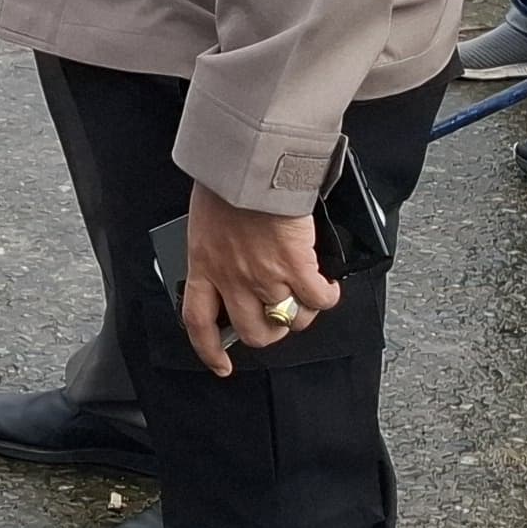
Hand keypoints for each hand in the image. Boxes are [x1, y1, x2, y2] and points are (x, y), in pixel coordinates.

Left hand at [178, 185, 336, 377]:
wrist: (250, 163)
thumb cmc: (226, 181)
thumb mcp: (204, 221)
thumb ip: (214, 250)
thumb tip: (227, 262)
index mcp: (203, 265)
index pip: (198, 322)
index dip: (209, 350)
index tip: (220, 364)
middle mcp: (232, 279)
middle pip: (254, 331)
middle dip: (270, 332)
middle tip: (279, 320)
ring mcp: (265, 276)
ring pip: (289, 320)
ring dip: (301, 315)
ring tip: (308, 299)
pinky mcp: (296, 266)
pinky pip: (317, 299)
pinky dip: (327, 297)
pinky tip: (328, 287)